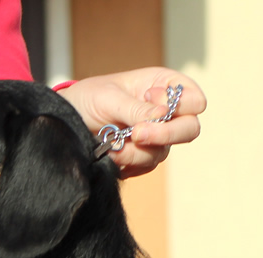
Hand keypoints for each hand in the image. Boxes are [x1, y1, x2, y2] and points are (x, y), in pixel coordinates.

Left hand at [56, 67, 205, 177]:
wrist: (68, 123)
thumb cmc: (88, 99)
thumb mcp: (109, 97)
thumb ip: (136, 108)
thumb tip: (163, 115)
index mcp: (163, 86)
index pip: (195, 99)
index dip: (180, 103)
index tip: (150, 98)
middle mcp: (166, 112)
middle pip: (190, 129)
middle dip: (165, 134)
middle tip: (137, 135)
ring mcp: (157, 137)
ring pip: (163, 151)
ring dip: (136, 150)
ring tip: (111, 143)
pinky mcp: (144, 157)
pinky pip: (146, 165)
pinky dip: (127, 161)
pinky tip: (111, 152)